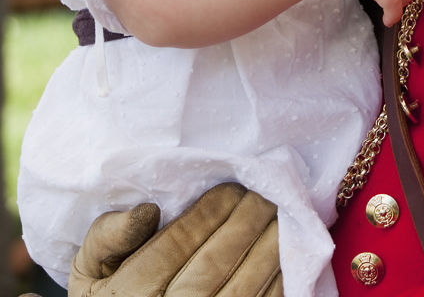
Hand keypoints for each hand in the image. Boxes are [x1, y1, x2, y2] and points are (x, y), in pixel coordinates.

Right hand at [68, 182, 281, 295]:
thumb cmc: (107, 296)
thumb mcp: (89, 270)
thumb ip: (107, 238)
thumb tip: (147, 211)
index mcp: (127, 294)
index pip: (175, 246)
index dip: (208, 213)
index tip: (232, 187)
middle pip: (213, 264)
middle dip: (245, 223)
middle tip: (265, 191)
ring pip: (241, 290)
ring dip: (267, 249)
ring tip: (281, 216)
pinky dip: (277, 284)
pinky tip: (284, 256)